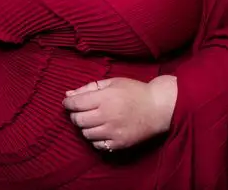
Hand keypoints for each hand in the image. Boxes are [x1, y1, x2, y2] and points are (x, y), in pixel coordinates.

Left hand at [62, 75, 176, 152]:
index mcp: (105, 98)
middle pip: (78, 120)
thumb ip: (89, 88)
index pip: (76, 103)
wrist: (159, 108)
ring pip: (86, 134)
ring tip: (92, 120)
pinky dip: (95, 139)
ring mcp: (113, 131)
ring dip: (85, 127)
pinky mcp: (120, 143)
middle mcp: (107, 115)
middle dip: (75, 115)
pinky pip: (98, 145)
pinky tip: (101, 130)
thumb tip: (68, 95)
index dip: (68, 103)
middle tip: (79, 112)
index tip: (68, 103)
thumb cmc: (135, 91)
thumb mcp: (112, 83)